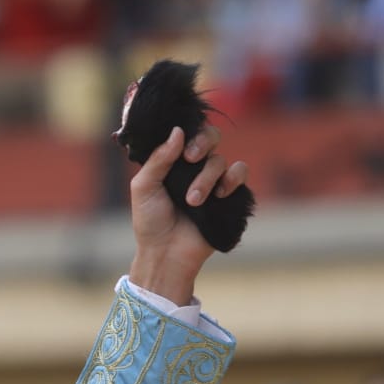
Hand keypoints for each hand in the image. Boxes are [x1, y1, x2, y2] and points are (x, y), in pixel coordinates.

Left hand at [127, 125, 249, 304]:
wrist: (166, 252)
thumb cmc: (150, 221)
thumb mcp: (144, 187)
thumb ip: (159, 158)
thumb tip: (178, 131)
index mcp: (171, 161)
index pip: (185, 133)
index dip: (188, 131)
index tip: (180, 146)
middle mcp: (193, 167)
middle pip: (210, 136)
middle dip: (202, 143)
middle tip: (190, 158)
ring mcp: (212, 179)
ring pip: (220, 160)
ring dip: (206, 177)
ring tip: (193, 200)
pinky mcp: (228, 194)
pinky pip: (240, 172)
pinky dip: (233, 178)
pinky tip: (219, 194)